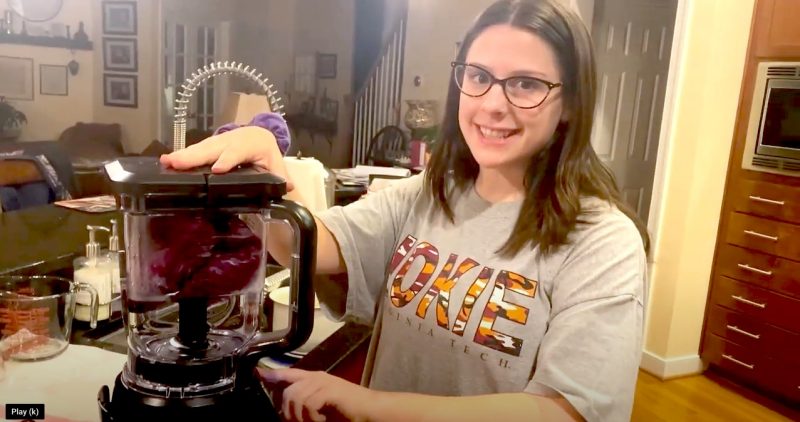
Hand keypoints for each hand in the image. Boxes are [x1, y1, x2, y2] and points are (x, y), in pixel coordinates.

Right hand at [159, 126, 293, 190]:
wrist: (258, 135)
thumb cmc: (266, 153)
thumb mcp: (276, 165)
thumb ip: (281, 178)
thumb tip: (288, 188)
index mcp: (251, 144)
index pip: (238, 152)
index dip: (228, 160)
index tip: (217, 169)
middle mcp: (232, 140)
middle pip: (213, 149)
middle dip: (195, 157)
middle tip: (177, 164)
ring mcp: (218, 141)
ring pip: (200, 148)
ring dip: (183, 155)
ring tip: (166, 162)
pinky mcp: (209, 145)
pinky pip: (195, 150)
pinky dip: (181, 155)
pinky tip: (166, 162)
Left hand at [258, 367, 375, 421]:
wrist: (372, 412)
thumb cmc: (348, 413)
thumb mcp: (321, 408)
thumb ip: (305, 405)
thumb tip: (285, 412)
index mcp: (315, 379)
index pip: (288, 373)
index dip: (272, 374)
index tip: (257, 374)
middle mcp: (317, 377)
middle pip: (288, 391)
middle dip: (288, 412)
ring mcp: (324, 382)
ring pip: (296, 397)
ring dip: (301, 417)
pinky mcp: (329, 390)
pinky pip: (308, 403)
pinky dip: (312, 417)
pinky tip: (322, 420)